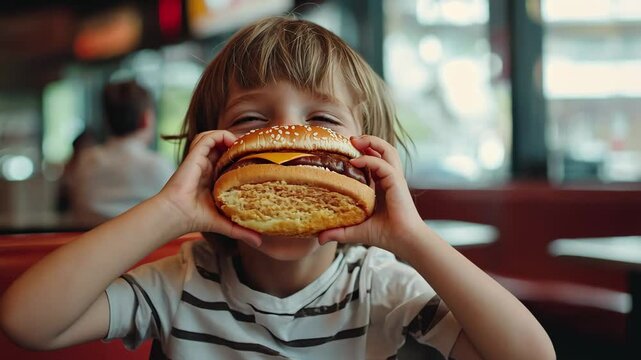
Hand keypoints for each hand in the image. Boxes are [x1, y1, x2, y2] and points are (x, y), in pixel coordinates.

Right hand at [158, 130, 260, 246]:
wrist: (177, 215)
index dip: (239, 156)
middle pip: (221, 146)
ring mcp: (200, 160)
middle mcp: (206, 167)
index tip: (256, 159)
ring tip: (242, 144)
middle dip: (236, 144)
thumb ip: (241, 230)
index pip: (226, 160)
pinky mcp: (195, 156)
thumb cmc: (196, 219)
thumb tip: (260, 242)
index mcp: (212, 179)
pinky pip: (207, 138)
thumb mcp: (225, 223)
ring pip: (213, 138)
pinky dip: (220, 135)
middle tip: (252, 149)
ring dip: (228, 136)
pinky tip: (232, 143)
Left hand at [318, 135, 424, 253]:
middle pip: (383, 150)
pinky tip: (355, 162)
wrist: (404, 242)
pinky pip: (383, 165)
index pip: (375, 161)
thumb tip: (319, 237)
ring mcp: (395, 179)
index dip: (363, 152)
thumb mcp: (356, 231)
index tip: (346, 149)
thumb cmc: (385, 236)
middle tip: (351, 139)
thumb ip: (339, 231)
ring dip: (372, 142)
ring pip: (388, 151)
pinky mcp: (397, 183)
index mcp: (383, 186)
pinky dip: (370, 160)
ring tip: (356, 140)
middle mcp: (389, 179)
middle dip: (368, 141)